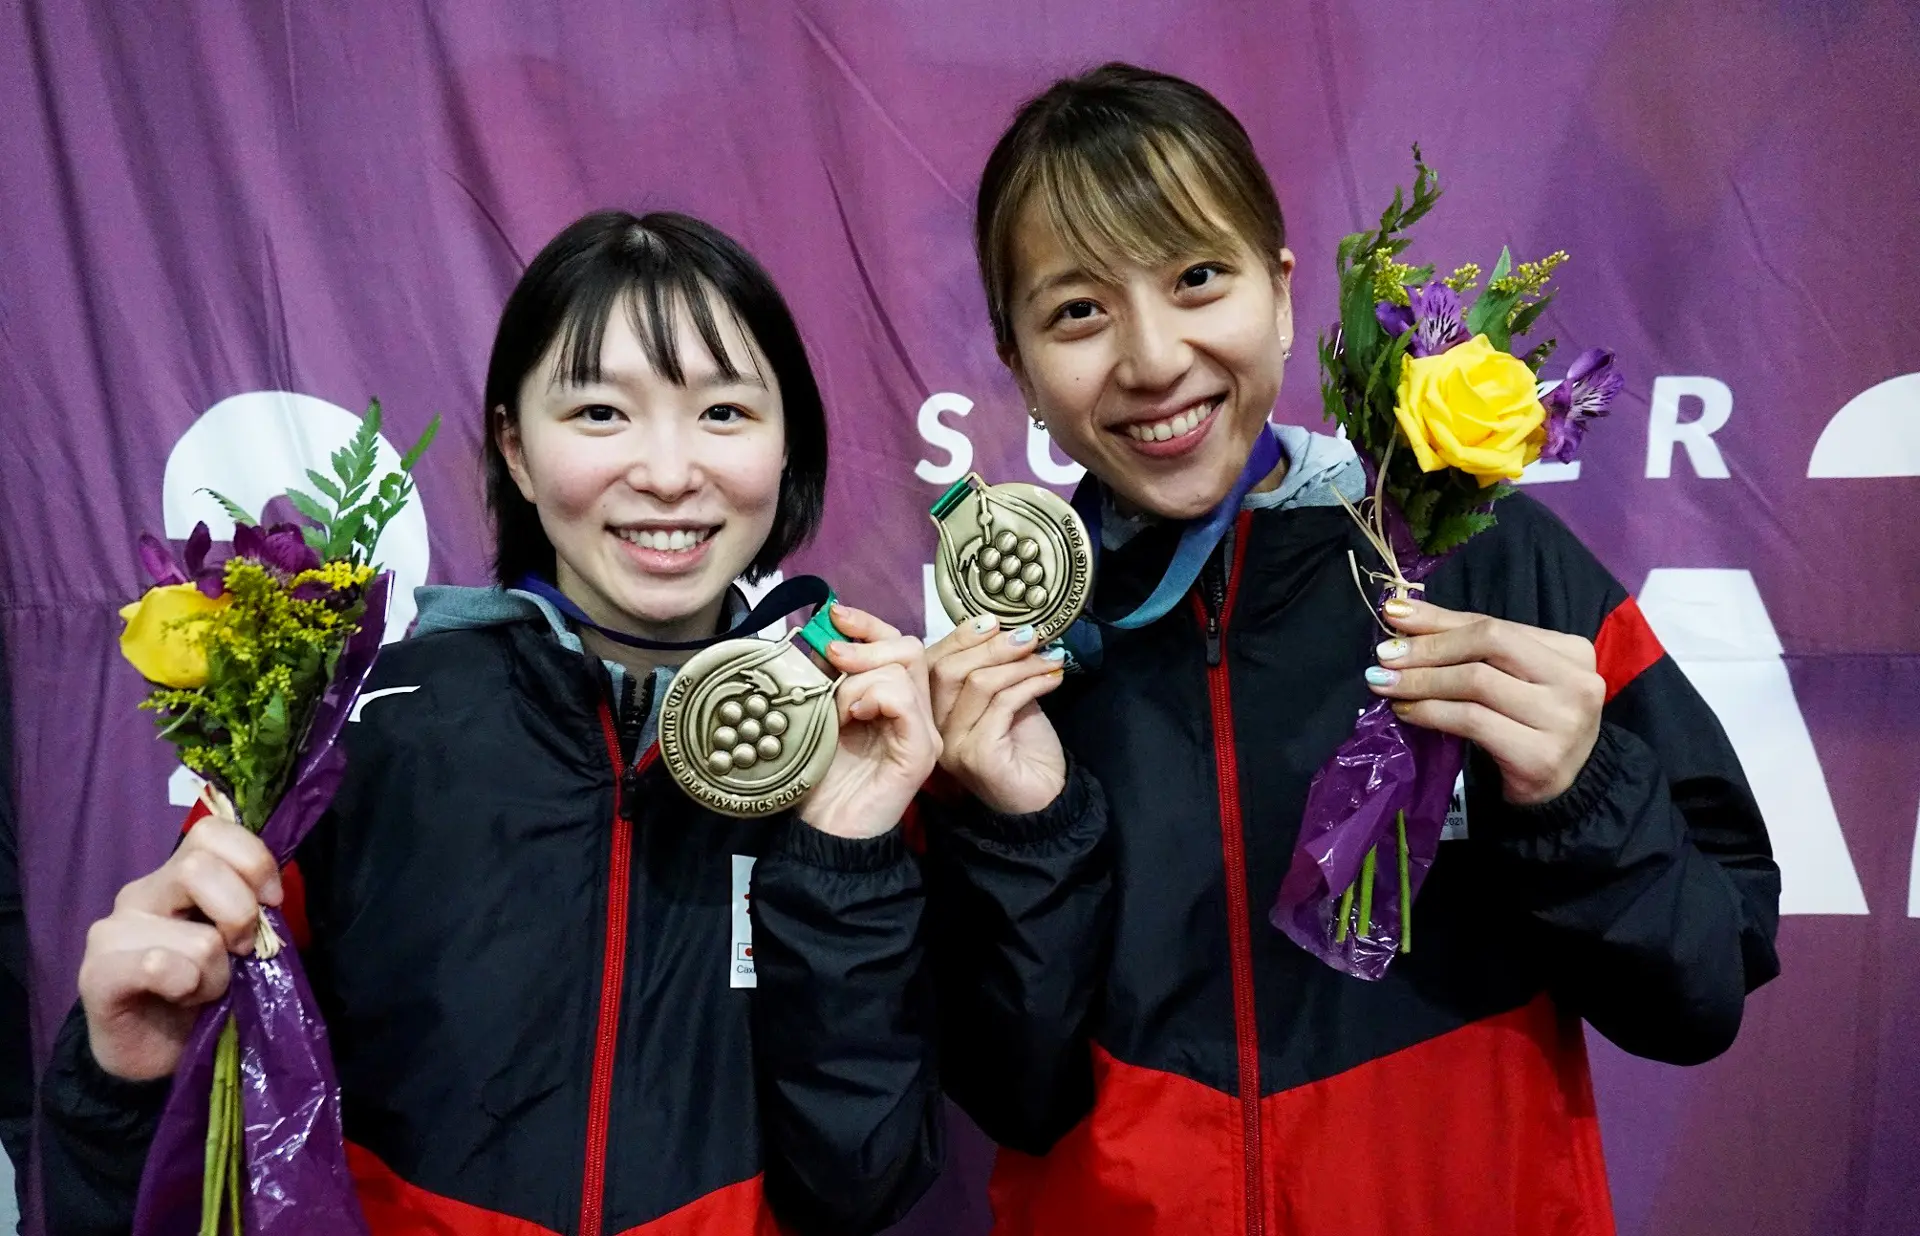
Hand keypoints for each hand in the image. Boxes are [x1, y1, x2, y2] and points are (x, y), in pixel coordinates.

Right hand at [77, 815, 281, 1080]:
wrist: (155, 1052)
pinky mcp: (97, 974)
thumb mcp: (236, 939)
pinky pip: (156, 966)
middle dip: (241, 915)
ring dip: (217, 972)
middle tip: (242, 952)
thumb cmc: (202, 990)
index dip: (253, 861)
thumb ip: (249, 905)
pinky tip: (179, 998)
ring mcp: (113, 931)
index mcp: (176, 876)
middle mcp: (142, 893)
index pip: (211, 831)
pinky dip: (185, 986)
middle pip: (199, 868)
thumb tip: (273, 895)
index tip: (273, 902)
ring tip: (202, 990)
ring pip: (197, 936)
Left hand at [799, 604, 941, 839]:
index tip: (833, 616)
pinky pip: (904, 700)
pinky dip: (871, 697)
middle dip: (866, 641)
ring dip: (859, 678)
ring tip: (836, 709)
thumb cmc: (818, 775)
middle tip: (830, 655)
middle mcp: (918, 713)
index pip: (898, 643)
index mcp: (897, 701)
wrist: (823, 830)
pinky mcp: (920, 751)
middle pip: (910, 647)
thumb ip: (829, 677)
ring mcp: (924, 732)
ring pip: (905, 670)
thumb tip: (820, 633)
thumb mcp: (819, 712)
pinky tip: (850, 718)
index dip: (868, 623)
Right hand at [926, 615, 1067, 815]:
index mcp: (931, 713)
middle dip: (990, 645)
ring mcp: (952, 745)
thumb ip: (996, 671)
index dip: (961, 636)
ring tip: (1047, 656)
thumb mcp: (1006, 700)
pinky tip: (1053, 678)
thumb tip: (1008, 629)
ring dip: (1018, 663)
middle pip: (946, 670)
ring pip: (977, 684)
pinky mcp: (977, 755)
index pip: (930, 664)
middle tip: (1028, 635)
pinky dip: (1030, 684)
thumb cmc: (1024, 750)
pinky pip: (1002, 705)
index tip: (995, 621)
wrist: (1044, 800)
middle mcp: (932, 731)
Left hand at [1366, 598, 1604, 805]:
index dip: (1441, 621)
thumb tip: (1401, 613)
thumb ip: (1466, 643)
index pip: (1496, 625)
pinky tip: (1407, 711)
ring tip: (1386, 684)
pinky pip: (1472, 721)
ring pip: (1476, 683)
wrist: (1560, 789)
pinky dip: (1431, 712)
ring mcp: (1562, 720)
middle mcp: (1576, 682)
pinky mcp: (1540, 757)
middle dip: (1430, 648)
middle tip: (1385, 656)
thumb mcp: (1508, 677)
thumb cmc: (1528, 724)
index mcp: (1573, 652)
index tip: (1394, 615)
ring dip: (1422, 681)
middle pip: (1489, 645)